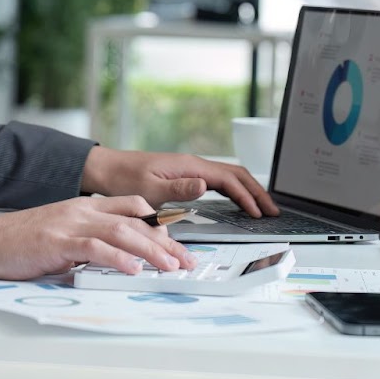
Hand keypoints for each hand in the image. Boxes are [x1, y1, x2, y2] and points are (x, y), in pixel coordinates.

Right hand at [0, 196, 197, 279]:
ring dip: (151, 251)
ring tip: (170, 267)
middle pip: (136, 220)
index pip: (133, 207)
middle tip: (185, 261)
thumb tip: (115, 259)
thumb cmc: (19, 242)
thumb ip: (88, 242)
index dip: (159, 225)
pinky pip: (95, 247)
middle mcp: (82, 210)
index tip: (175, 245)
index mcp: (84, 206)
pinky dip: (118, 258)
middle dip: (166, 241)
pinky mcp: (58, 241)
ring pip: (123, 231)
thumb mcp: (61, 235)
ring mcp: (71, 223)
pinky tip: (134, 269)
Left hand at [81, 147, 278, 217]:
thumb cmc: (124, 179)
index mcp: (189, 167)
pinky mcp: (185, 175)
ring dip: (248, 190)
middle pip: (235, 174)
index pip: (228, 180)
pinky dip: (234, 191)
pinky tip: (238, 202)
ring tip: (263, 208)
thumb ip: (179, 189)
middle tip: (273, 211)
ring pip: (229, 176)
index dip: (247, 196)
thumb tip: (205, 186)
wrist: (107, 169)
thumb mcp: (149, 189)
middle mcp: (193, 165)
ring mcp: (191, 169)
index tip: (259, 213)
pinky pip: (218, 181)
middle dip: (256, 192)